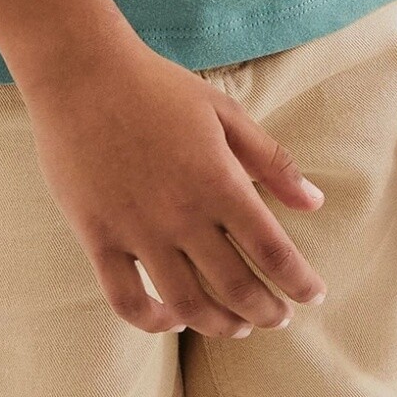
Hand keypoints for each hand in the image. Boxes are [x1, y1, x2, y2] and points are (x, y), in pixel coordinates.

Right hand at [19, 36, 330, 338]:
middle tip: (278, 316)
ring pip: (187, 305)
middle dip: (267, 311)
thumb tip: (315, 202)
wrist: (81, 71)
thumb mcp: (223, 110)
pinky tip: (172, 318)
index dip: (299, 282)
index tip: (313, 294)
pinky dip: (154, 322)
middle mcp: (182, 214)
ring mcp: (137, 230)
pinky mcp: (98, 237)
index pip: (273, 250)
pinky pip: (127, 300)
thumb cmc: (157, 86)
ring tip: (236, 325)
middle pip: (235, 286)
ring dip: (220, 325)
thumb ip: (271, 160)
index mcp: (218, 180)